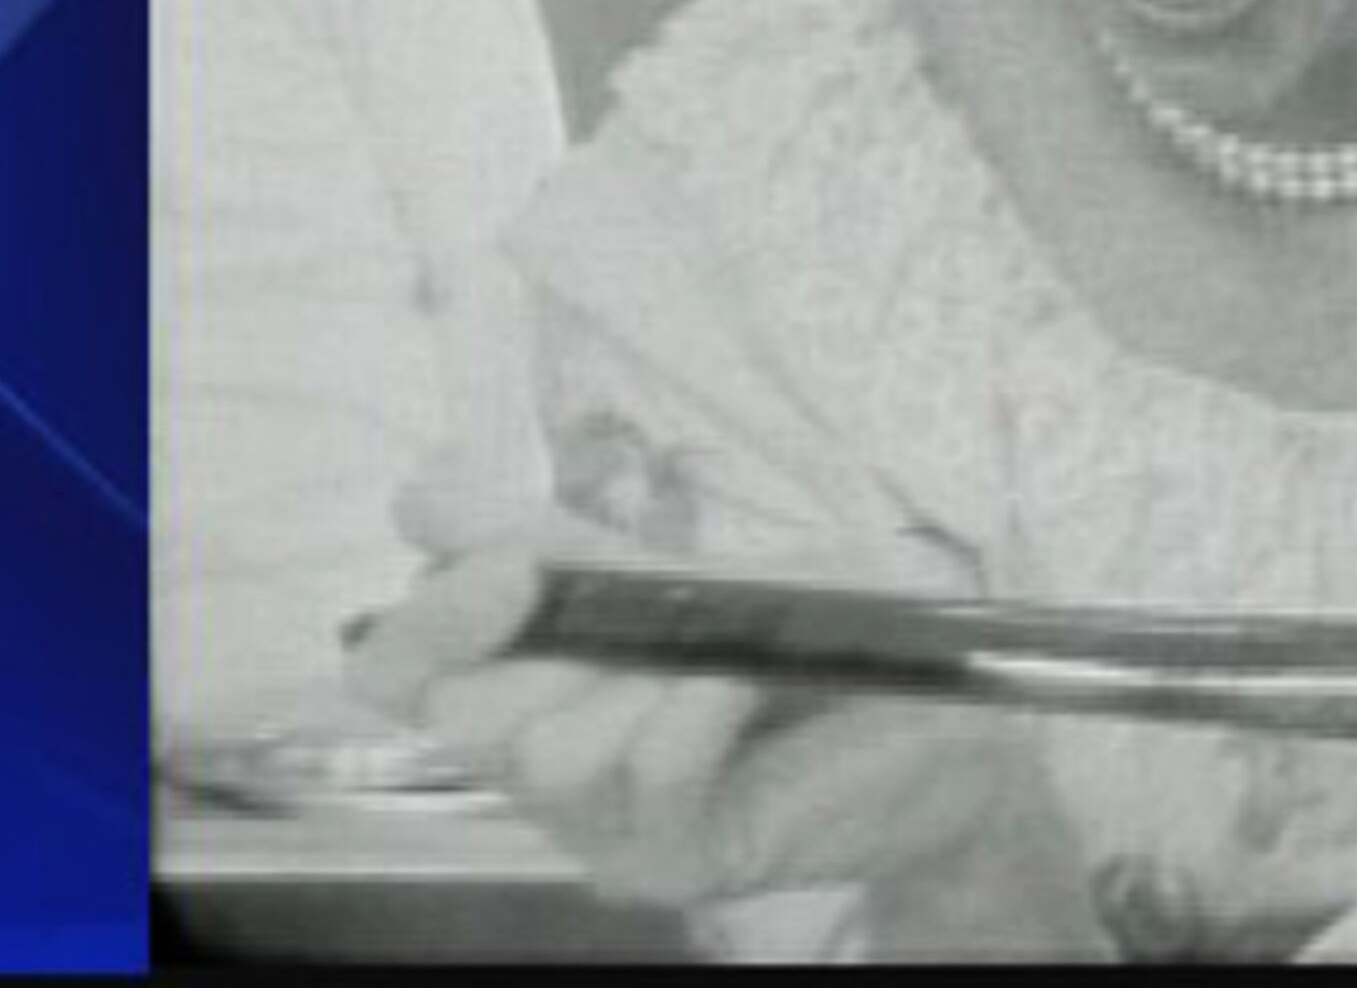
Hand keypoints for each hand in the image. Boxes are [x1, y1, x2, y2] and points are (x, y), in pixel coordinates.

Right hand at [344, 474, 1082, 919]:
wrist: (961, 711)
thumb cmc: (838, 624)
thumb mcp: (705, 561)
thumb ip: (570, 545)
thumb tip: (424, 496)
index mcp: (530, 677)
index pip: (395, 665)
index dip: (429, 610)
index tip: (514, 562)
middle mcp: (542, 755)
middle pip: (452, 708)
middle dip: (541, 636)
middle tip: (637, 608)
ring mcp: (601, 823)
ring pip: (544, 750)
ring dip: (635, 679)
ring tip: (720, 656)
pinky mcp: (672, 861)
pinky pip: (643, 772)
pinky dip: (694, 708)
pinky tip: (747, 680)